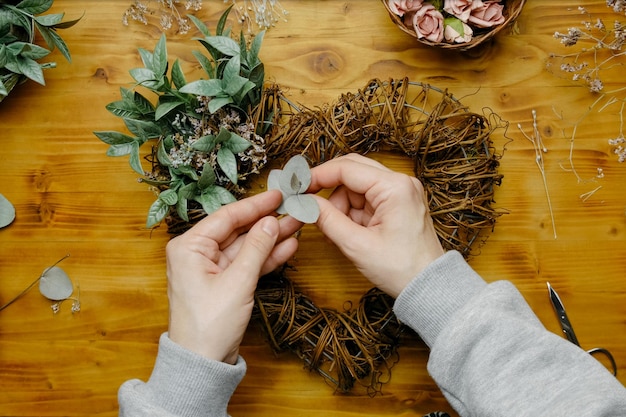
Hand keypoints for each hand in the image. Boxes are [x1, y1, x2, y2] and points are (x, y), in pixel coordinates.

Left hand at [165, 190, 300, 363]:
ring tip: (298, 226)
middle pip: (238, 230)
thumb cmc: (209, 324)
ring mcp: (211, 269)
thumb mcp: (237, 282)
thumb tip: (272, 222)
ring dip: (271, 239)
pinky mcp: (224, 283)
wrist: (203, 363)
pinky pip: (247, 264)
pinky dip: (266, 257)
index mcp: (189, 247)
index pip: (227, 217)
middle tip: (294, 210)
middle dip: (267, 222)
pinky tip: (288, 247)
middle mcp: (197, 253)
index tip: (278, 195)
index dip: (255, 205)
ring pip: (246, 247)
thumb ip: (256, 248)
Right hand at [309, 154, 443, 297]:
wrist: (428, 287)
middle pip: (353, 171)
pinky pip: (366, 199)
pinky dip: (352, 212)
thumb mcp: (357, 245)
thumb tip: (305, 203)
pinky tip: (348, 231)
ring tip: (337, 231)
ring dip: (341, 204)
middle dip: (329, 189)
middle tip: (308, 203)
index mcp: (395, 187)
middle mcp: (400, 183)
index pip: (347, 168)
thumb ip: (327, 219)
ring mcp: (401, 192)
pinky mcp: (398, 204)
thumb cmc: (401, 269)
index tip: (298, 187)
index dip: (318, 176)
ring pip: (357, 186)